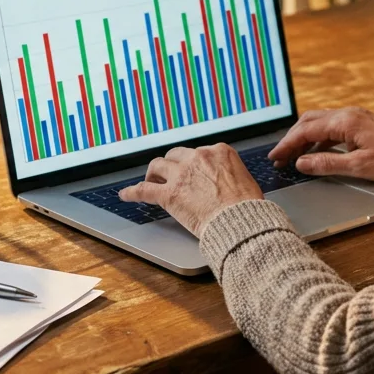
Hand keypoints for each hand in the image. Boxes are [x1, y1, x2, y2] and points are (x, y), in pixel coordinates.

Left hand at [119, 145, 263, 234]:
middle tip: (169, 175)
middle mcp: (198, 157)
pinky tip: (125, 194)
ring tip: (150, 181)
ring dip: (153, 174)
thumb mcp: (244, 179)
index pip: (198, 152)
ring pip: (157, 166)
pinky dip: (132, 192)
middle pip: (176, 155)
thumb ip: (228, 173)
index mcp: (219, 151)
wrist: (242, 221)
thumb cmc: (248, 207)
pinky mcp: (169, 194)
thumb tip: (225, 181)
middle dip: (171, 165)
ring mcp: (181, 174)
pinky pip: (144, 190)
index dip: (192, 164)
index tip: (190, 171)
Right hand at [267, 107, 373, 181]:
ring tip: (293, 157)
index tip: (275, 157)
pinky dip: (318, 139)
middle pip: (309, 122)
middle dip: (292, 139)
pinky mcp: (361, 124)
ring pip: (319, 123)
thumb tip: (301, 163)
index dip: (287, 145)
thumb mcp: (359, 167)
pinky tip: (316, 153)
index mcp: (345, 122)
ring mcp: (355, 117)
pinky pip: (331, 127)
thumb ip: (327, 164)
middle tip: (280, 157)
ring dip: (304, 139)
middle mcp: (348, 114)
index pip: (306, 131)